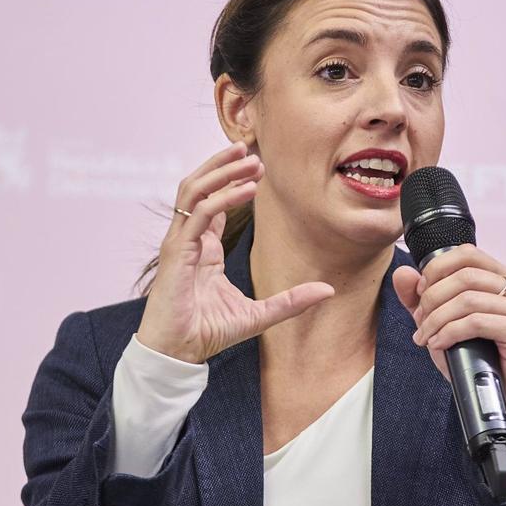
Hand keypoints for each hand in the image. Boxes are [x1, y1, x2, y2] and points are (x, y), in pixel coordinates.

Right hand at [136, 142, 334, 363]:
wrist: (178, 354)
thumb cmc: (208, 333)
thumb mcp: (260, 314)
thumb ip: (291, 300)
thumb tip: (328, 291)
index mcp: (202, 248)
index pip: (212, 202)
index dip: (232, 180)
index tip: (259, 166)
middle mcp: (189, 239)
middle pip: (200, 186)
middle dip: (225, 165)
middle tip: (255, 151)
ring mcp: (180, 242)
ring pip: (194, 190)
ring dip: (221, 171)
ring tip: (249, 159)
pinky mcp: (176, 251)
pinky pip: (198, 214)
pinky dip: (221, 197)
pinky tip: (246, 189)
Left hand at [392, 244, 505, 420]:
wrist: (498, 394)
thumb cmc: (473, 355)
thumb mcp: (441, 321)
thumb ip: (420, 297)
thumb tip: (403, 272)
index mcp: (505, 277)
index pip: (467, 254)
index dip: (437, 269)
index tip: (420, 293)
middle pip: (464, 277)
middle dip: (432, 299)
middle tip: (420, 322)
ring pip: (468, 300)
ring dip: (437, 320)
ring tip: (426, 336)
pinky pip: (476, 322)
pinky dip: (449, 332)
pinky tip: (438, 344)